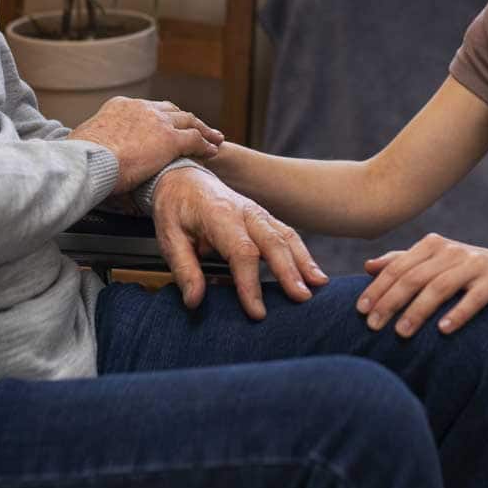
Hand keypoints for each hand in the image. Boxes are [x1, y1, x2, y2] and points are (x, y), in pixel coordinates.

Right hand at [66, 97, 222, 192]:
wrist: (86, 160)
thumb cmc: (79, 159)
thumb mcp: (87, 146)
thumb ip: (99, 151)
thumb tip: (98, 165)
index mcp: (120, 107)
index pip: (148, 110)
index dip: (161, 118)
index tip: (167, 126)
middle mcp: (141, 108)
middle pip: (171, 110)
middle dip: (186, 120)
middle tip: (197, 127)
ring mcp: (157, 122)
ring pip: (188, 121)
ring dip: (203, 130)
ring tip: (213, 138)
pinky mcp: (169, 139)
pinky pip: (194, 140)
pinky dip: (205, 145)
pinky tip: (212, 152)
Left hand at [151, 166, 328, 318]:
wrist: (182, 175)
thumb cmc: (174, 208)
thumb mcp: (168, 237)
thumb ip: (183, 269)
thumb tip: (195, 301)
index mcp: (219, 215)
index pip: (241, 251)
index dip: (250, 283)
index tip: (257, 312)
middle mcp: (244, 211)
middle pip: (272, 241)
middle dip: (289, 270)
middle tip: (302, 298)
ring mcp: (257, 212)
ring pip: (286, 235)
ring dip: (303, 261)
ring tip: (318, 285)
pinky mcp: (264, 217)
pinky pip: (287, 233)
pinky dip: (302, 253)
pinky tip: (313, 273)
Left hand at [356, 233, 487, 336]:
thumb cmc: (462, 271)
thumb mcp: (433, 262)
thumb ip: (401, 262)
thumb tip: (367, 266)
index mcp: (432, 244)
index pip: (397, 267)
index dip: (377, 288)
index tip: (360, 310)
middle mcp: (452, 250)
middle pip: (414, 278)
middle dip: (391, 302)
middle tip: (373, 326)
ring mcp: (475, 264)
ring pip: (440, 287)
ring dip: (419, 311)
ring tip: (401, 333)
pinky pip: (474, 298)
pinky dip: (458, 313)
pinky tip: (442, 330)